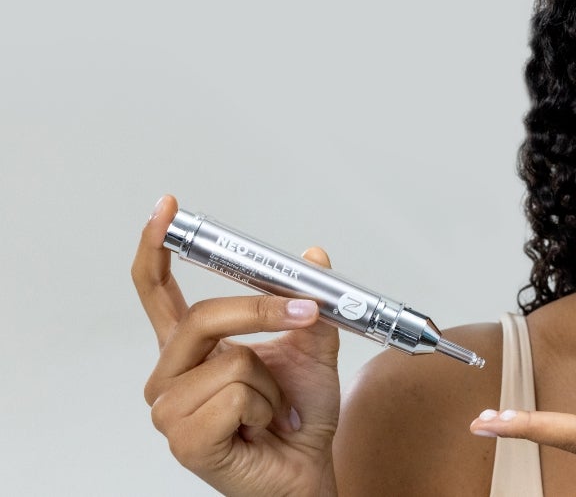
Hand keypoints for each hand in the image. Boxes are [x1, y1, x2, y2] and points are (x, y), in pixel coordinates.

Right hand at [134, 195, 340, 495]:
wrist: (307, 472)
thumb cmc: (299, 418)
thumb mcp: (314, 351)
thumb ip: (308, 305)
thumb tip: (314, 259)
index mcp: (191, 349)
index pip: (158, 291)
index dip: (157, 247)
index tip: (167, 210)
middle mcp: (171, 375)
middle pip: (203, 318)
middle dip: (263, 312)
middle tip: (306, 314)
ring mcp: (171, 409)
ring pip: (232, 361)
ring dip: (271, 385)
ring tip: (271, 410)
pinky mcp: (184, 440)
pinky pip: (234, 398)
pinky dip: (264, 410)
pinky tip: (259, 429)